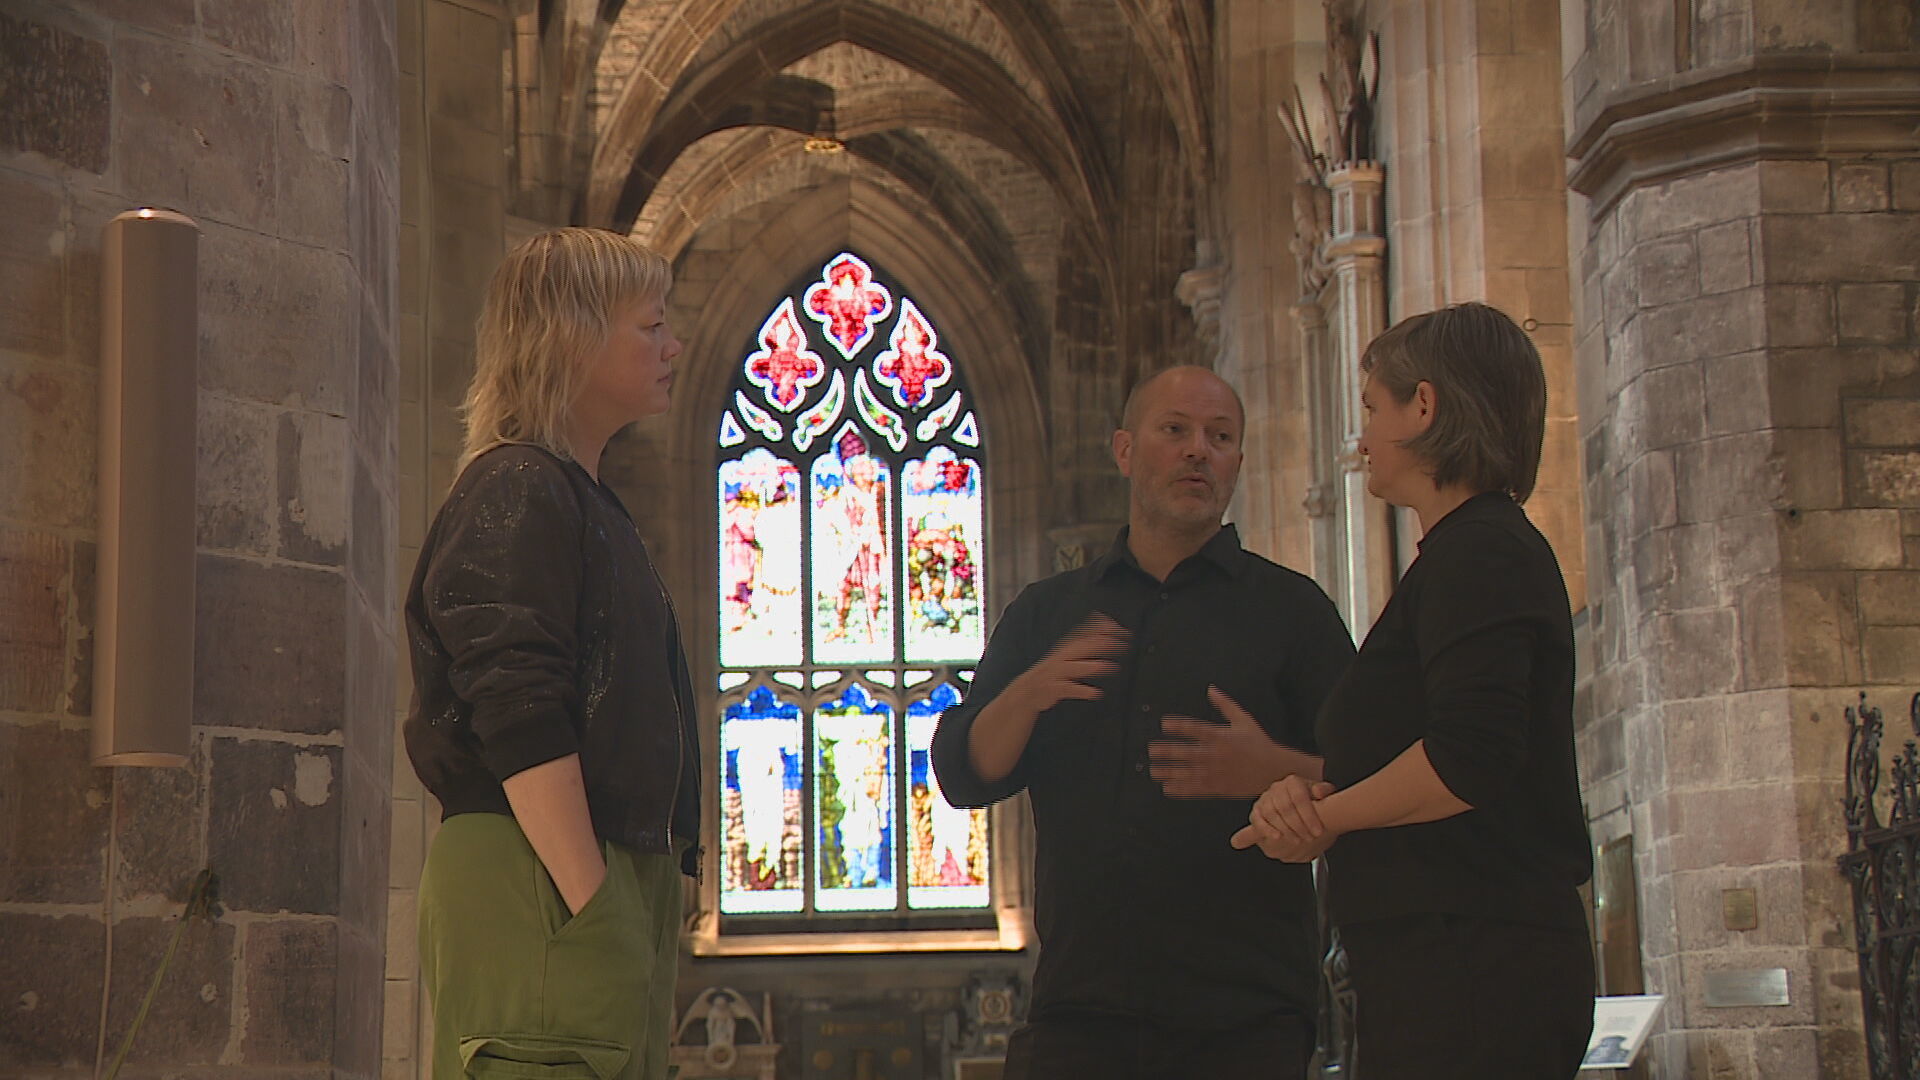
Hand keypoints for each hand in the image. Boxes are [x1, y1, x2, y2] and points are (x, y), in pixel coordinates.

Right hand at [1005, 613, 1128, 712]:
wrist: (1026, 691)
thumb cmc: (1052, 671)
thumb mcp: (1067, 653)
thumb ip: (1085, 640)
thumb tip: (1102, 620)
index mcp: (1066, 648)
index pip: (1085, 634)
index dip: (1102, 630)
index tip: (1122, 630)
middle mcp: (1061, 658)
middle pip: (1081, 648)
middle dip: (1101, 645)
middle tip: (1121, 644)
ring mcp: (1055, 673)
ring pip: (1074, 667)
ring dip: (1093, 666)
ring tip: (1112, 667)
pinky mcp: (1053, 689)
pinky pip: (1068, 689)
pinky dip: (1082, 691)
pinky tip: (1096, 693)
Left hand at [1150, 686, 1297, 796]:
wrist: (1274, 771)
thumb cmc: (1258, 743)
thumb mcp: (1243, 719)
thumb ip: (1225, 704)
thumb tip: (1211, 689)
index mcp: (1220, 736)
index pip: (1195, 729)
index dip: (1178, 726)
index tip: (1164, 724)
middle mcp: (1215, 755)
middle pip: (1187, 753)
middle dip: (1167, 752)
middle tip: (1152, 751)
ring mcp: (1216, 772)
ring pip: (1187, 773)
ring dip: (1169, 772)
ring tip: (1154, 771)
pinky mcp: (1218, 787)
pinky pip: (1196, 789)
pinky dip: (1180, 789)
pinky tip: (1167, 788)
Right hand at [1230, 775, 1337, 861]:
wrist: (1299, 808)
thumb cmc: (1312, 802)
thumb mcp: (1323, 795)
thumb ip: (1324, 791)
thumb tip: (1319, 792)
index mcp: (1293, 782)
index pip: (1299, 797)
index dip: (1309, 816)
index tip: (1318, 831)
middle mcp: (1277, 788)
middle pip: (1285, 807)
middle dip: (1299, 826)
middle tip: (1310, 838)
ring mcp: (1265, 799)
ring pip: (1271, 813)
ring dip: (1285, 829)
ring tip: (1298, 840)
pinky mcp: (1257, 811)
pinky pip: (1257, 819)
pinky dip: (1266, 829)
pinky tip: (1277, 837)